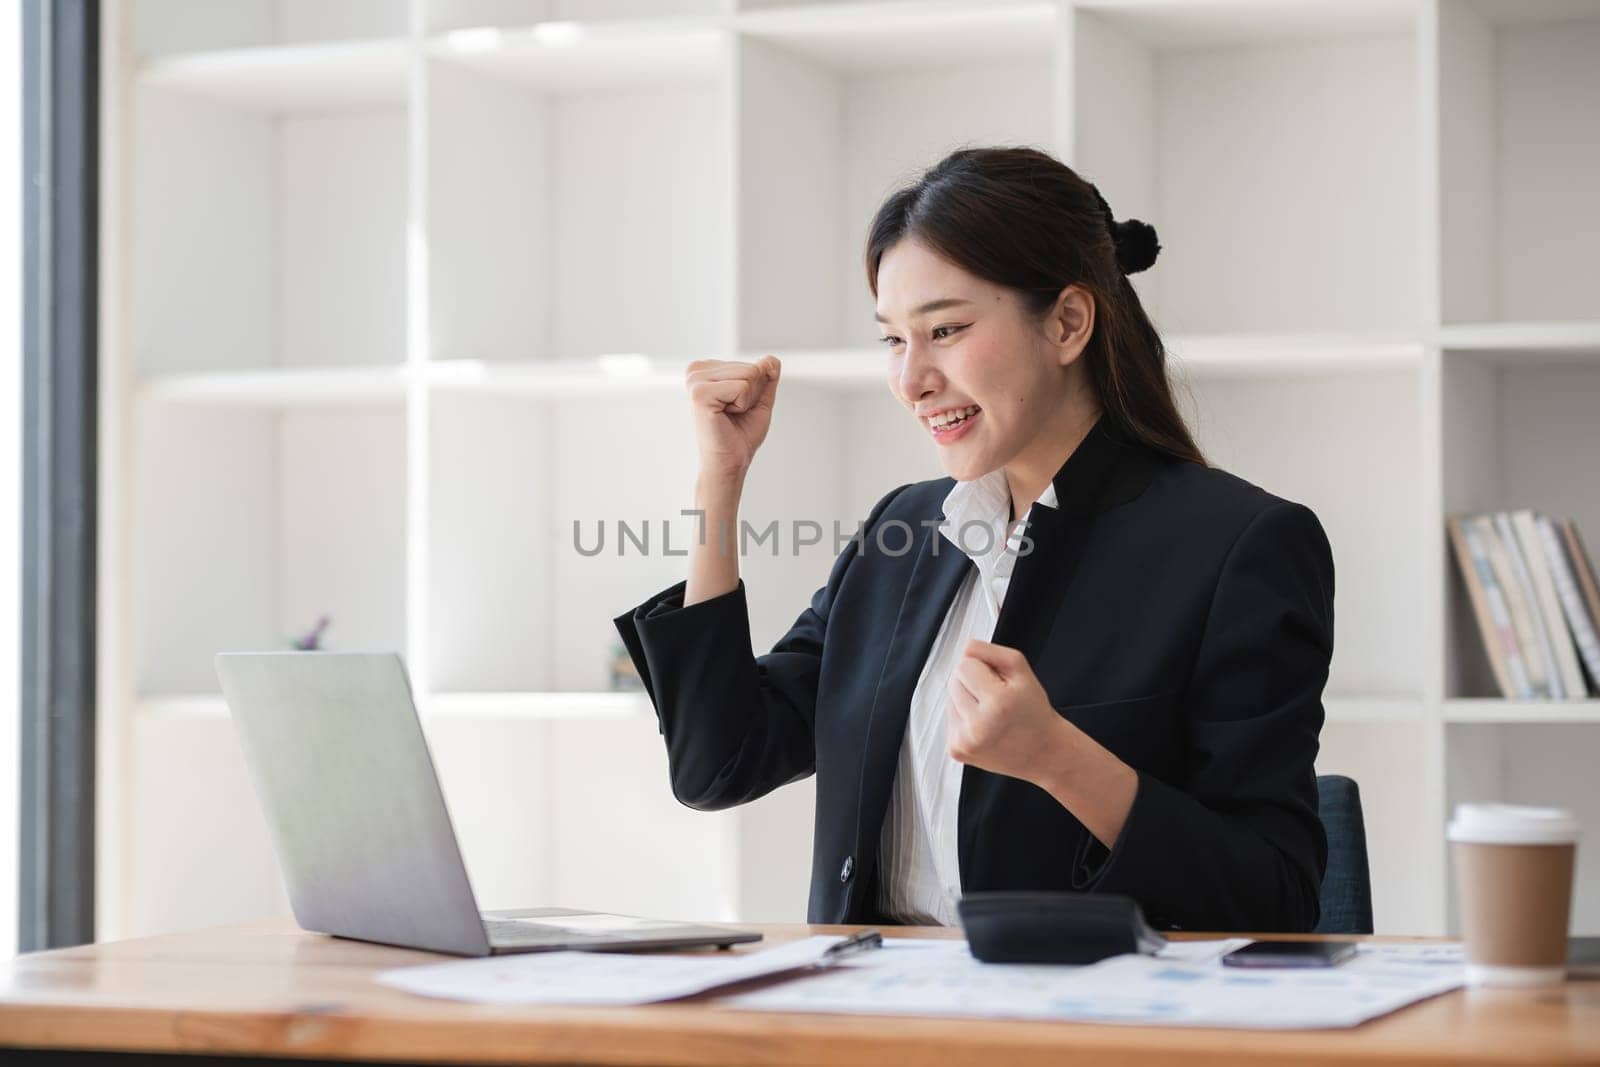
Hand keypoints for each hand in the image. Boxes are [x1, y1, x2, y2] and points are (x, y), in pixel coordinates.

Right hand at [685, 356, 780, 480]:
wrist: (731, 461)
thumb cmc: (741, 434)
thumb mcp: (760, 399)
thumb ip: (767, 376)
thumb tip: (771, 359)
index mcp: (706, 369)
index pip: (751, 364)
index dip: (753, 390)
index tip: (736, 408)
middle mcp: (696, 371)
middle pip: (750, 367)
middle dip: (751, 395)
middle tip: (733, 414)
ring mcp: (695, 381)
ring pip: (749, 374)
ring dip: (746, 400)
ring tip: (728, 415)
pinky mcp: (700, 393)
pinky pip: (742, 387)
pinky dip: (741, 405)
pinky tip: (724, 416)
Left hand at [948, 638, 1138, 848]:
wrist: (1047, 754)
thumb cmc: (1037, 711)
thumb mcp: (1023, 672)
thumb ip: (993, 653)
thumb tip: (964, 647)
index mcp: (998, 705)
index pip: (966, 662)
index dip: (983, 664)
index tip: (999, 676)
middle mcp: (979, 725)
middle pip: (955, 678)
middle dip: (974, 679)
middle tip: (999, 695)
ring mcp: (967, 741)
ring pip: (950, 696)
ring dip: (967, 697)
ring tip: (994, 710)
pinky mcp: (959, 752)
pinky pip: (950, 718)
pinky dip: (965, 716)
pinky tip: (989, 726)